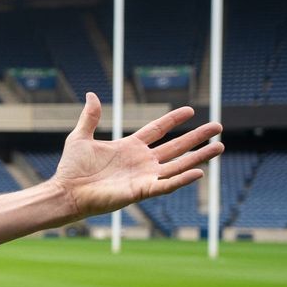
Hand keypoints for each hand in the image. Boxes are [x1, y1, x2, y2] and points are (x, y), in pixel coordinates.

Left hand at [52, 92, 222, 219]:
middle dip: (196, 137)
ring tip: (219, 146)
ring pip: (178, 165)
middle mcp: (141, 161)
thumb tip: (92, 94)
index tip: (191, 110)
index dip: (173, 120)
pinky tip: (199, 172)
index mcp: (129, 147)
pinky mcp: (141, 191)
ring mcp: (144, 176)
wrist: (66, 192)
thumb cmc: (72, 169)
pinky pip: (167, 185)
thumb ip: (90, 117)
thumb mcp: (80, 137)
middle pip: (175, 146)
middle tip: (218, 126)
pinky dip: (182, 179)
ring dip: (199, 157)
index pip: (157, 130)